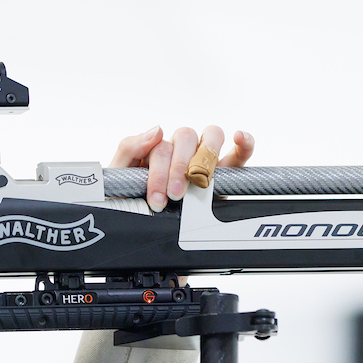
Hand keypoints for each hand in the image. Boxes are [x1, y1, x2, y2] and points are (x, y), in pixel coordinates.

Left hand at [109, 125, 254, 211]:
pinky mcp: (225, 175)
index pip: (162, 145)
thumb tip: (158, 130)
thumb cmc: (128, 203)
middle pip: (186, 137)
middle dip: (180, 168)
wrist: (138, 232)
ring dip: (205, 157)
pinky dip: (243, 143)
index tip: (156, 198)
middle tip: (175, 195)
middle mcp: (179, 151)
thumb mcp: (118, 176)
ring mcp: (202, 161)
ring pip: (211, 136)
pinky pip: (239, 153)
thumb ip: (130, 148)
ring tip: (199, 182)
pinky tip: (239, 138)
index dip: (160, 171)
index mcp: (154, 149)